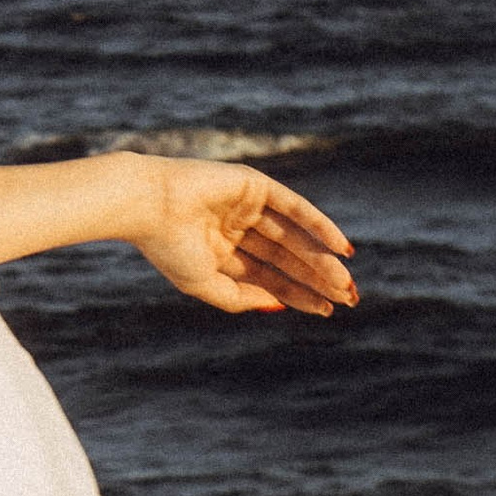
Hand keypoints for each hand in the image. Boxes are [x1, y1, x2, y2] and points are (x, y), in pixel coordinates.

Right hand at [134, 157, 357, 316]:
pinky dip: (320, 225)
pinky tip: (342, 247)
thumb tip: (278, 304)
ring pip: (294, 237)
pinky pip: (295, 207)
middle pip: (288, 258)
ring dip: (321, 258)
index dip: (299, 294)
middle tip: (349, 298)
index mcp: (223, 253)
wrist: (147, 206)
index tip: (328, 310)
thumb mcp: (203, 284)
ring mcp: (248, 205)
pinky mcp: (255, 185)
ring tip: (345, 281)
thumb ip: (239, 298)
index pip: (270, 276)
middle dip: (316, 279)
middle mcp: (238, 228)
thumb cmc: (167, 247)